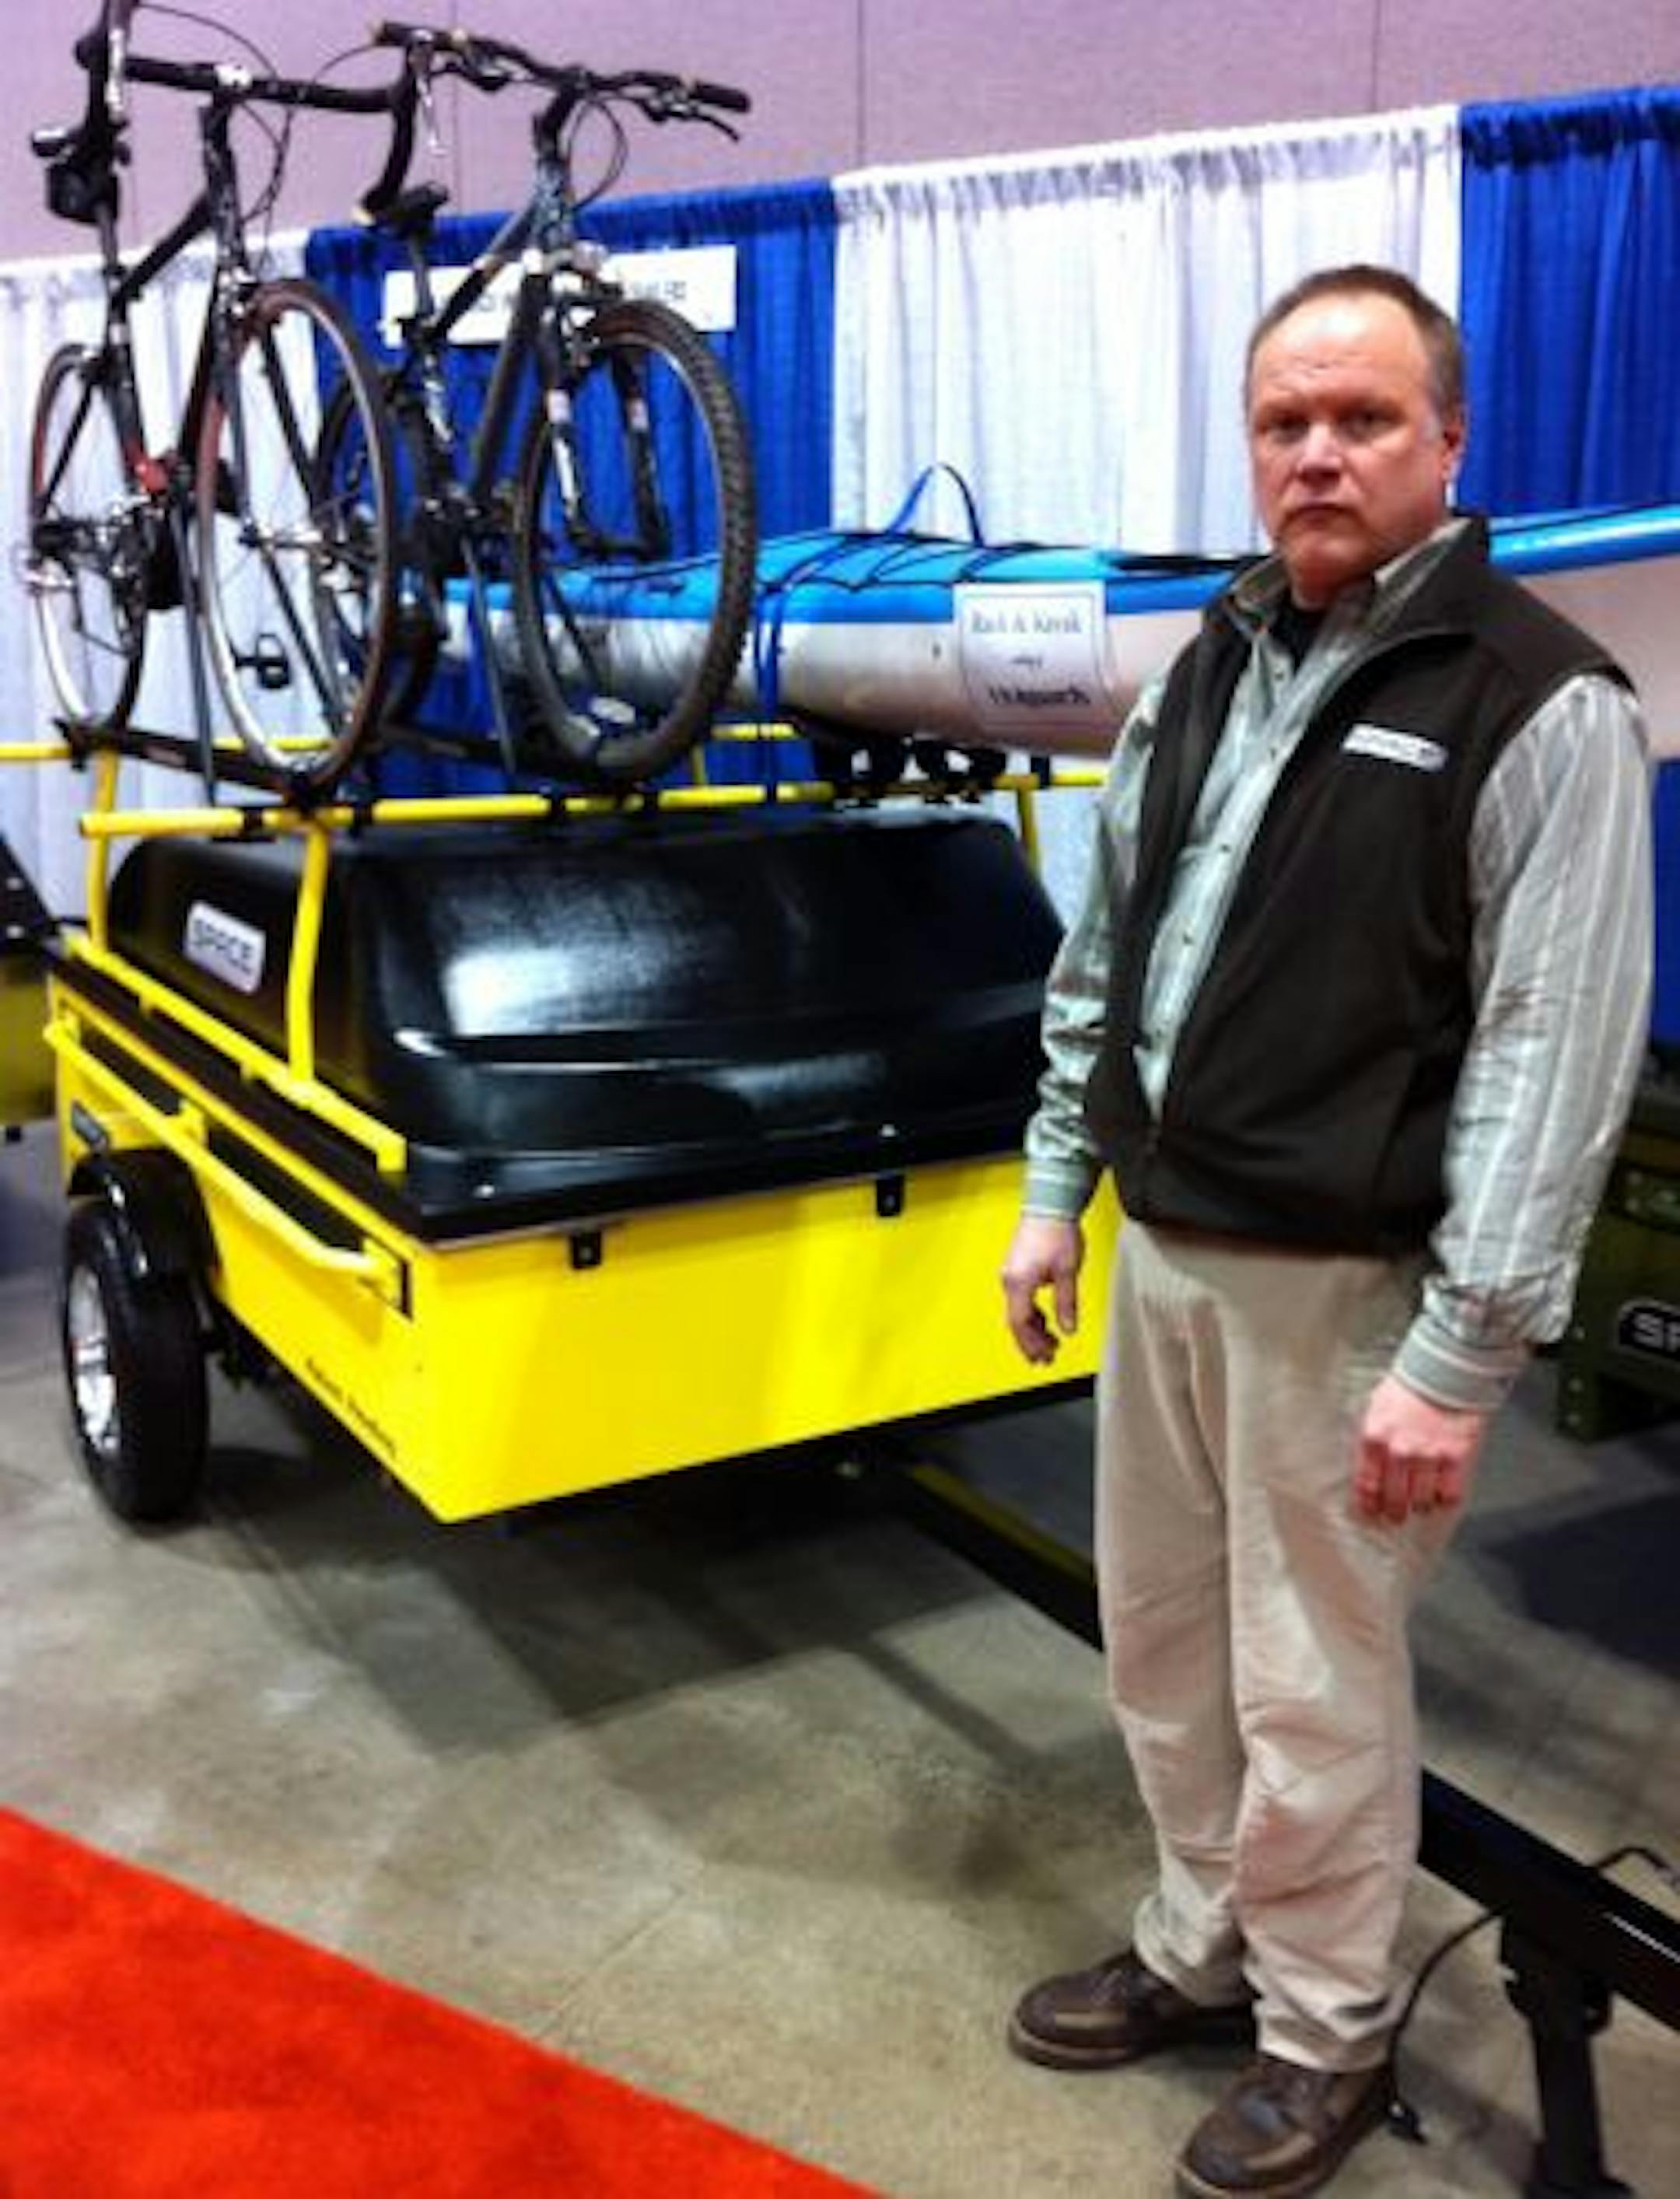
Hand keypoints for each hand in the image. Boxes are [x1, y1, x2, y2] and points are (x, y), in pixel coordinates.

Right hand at [1001, 1214, 1083, 1364]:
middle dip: (1030, 1342)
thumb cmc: (1057, 1233)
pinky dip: (1030, 1314)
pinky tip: (1043, 1320)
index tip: (1045, 1356)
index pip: (1020, 1323)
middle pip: (1015, 1321)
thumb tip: (1068, 1328)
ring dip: (1031, 1329)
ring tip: (1049, 1342)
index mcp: (1019, 1283)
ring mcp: (1011, 1274)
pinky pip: (1019, 1299)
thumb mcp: (1067, 1272)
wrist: (1050, 1205)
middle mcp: (1010, 1280)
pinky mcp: (1016, 1268)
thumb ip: (1066, 1303)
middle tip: (1046, 1358)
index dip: (1032, 1344)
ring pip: (1016, 1311)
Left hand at [1355, 1373, 1487, 1523]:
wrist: (1447, 1369)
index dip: (1367, 1504)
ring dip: (1419, 1506)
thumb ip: (1373, 1436)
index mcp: (1375, 1436)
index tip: (1369, 1513)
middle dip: (1393, 1512)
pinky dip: (1444, 1499)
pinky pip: (1449, 1493)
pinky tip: (1441, 1496)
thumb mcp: (1378, 1405)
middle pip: (1393, 1498)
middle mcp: (1399, 1450)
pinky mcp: (1456, 1456)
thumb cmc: (1411, 1384)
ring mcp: (1429, 1455)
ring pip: (1421, 1500)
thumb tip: (1368, 1464)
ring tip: (1420, 1504)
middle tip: (1394, 1517)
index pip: (1366, 1483)